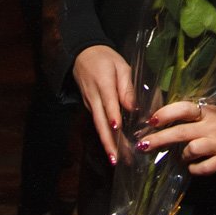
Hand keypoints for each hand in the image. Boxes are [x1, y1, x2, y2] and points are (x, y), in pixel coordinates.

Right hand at [73, 45, 135, 161]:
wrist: (82, 54)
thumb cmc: (106, 59)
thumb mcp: (121, 65)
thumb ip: (127, 86)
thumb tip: (132, 107)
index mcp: (103, 83)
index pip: (108, 102)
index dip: (113, 115)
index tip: (118, 127)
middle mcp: (94, 98)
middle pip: (100, 122)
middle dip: (108, 142)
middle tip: (118, 159)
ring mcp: (90, 104)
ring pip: (98, 126)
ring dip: (107, 143)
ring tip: (118, 160)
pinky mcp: (90, 107)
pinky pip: (98, 123)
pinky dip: (105, 135)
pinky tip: (115, 146)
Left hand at [137, 101, 215, 175]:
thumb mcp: (209, 111)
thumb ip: (190, 116)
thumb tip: (159, 122)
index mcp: (206, 111)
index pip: (183, 109)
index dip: (165, 114)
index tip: (150, 121)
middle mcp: (211, 127)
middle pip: (180, 132)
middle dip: (158, 139)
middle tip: (142, 145)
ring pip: (190, 151)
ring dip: (182, 155)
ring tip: (184, 155)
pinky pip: (201, 168)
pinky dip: (194, 168)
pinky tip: (194, 165)